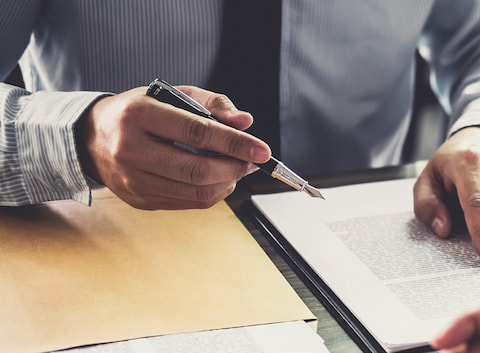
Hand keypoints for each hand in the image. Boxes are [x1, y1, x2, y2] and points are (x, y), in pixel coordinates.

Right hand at [77, 85, 270, 209]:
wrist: (91, 138)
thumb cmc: (140, 112)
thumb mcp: (173, 94)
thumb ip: (213, 103)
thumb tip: (246, 122)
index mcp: (139, 115)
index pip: (197, 133)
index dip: (235, 143)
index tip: (263, 150)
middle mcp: (130, 149)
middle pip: (198, 170)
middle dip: (235, 167)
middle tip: (253, 160)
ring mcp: (132, 180)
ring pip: (195, 192)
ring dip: (228, 183)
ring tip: (238, 168)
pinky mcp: (139, 200)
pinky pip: (187, 203)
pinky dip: (212, 193)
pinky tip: (219, 179)